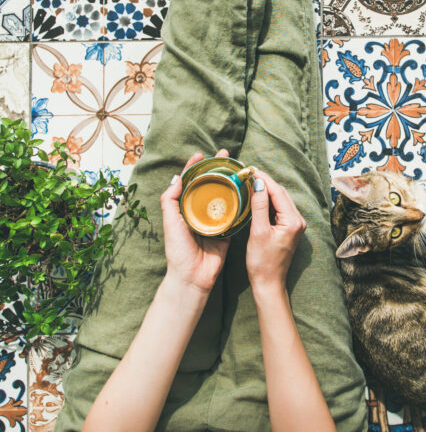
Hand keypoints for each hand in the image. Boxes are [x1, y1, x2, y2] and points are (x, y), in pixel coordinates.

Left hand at [161, 149, 229, 294]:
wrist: (193, 277)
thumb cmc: (178, 251)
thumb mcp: (170, 223)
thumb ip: (170, 201)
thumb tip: (177, 177)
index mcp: (186, 209)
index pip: (190, 182)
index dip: (195, 167)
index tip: (202, 154)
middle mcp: (201, 211)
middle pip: (210, 184)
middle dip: (217, 168)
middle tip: (226, 154)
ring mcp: (216, 220)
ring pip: (224, 195)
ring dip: (231, 180)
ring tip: (239, 167)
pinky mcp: (228, 230)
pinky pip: (236, 213)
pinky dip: (242, 201)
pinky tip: (248, 189)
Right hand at [246, 169, 305, 293]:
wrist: (268, 284)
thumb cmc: (262, 262)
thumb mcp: (258, 232)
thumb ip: (259, 206)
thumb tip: (257, 184)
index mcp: (293, 220)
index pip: (278, 192)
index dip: (264, 179)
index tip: (250, 169)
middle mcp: (298, 220)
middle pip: (281, 194)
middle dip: (265, 183)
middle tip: (248, 174)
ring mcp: (295, 225)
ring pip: (280, 200)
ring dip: (266, 191)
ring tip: (250, 183)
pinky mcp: (289, 229)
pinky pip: (279, 209)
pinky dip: (268, 202)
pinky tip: (257, 198)